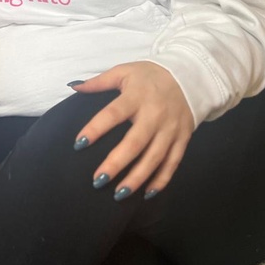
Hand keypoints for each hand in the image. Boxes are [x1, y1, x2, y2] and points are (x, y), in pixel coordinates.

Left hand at [71, 61, 193, 198]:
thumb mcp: (124, 71)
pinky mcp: (183, 138)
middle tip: (98, 180)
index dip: (96, 128)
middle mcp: (154, 115)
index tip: (79, 143)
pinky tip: (148, 193)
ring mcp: (171, 129)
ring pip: (154, 158)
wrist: (190, 76)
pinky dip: (162, 179)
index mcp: (137, 96)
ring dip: (137, 178)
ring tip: (119, 193)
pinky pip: (173, 162)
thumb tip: (74, 87)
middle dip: (116, 163)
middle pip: (135, 143)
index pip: (113, 114)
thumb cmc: (150, 75)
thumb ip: (99, 82)